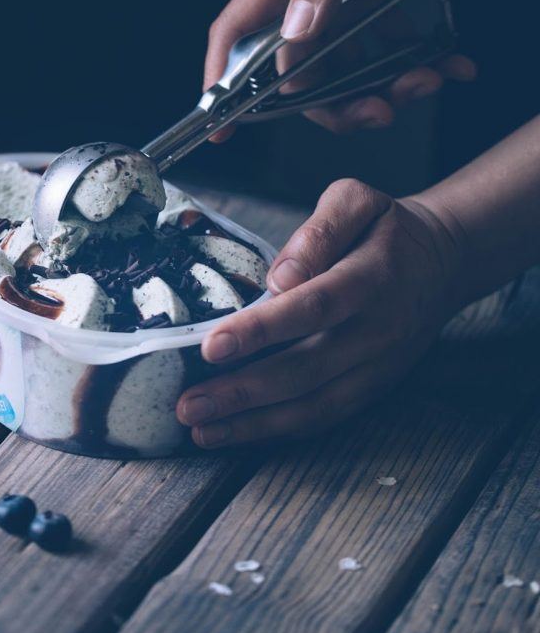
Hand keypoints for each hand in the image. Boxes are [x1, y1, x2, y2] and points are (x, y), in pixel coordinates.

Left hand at [177, 177, 468, 446]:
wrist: (443, 261)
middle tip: (188, 403)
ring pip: (314, 404)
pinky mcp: (374, 387)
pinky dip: (278, 430)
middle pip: (307, 368)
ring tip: (200, 428)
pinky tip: (236, 432)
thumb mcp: (358, 200)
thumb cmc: (387, 228)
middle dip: (243, 390)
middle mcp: (377, 330)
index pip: (313, 307)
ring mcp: (378, 366)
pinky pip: (325, 415)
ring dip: (254, 422)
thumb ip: (320, 230)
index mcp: (372, 277)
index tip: (213, 345)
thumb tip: (281, 277)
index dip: (262, 330)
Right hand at [205, 0, 475, 134]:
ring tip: (426, 79)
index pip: (236, 34)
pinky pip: (392, 46)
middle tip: (378, 110)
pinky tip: (451, 62)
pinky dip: (421, 62)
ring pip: (349, 67)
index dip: (222, 80)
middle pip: (300, 72)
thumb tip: (294, 36)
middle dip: (336, 103)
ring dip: (386, 87)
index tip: (222, 126)